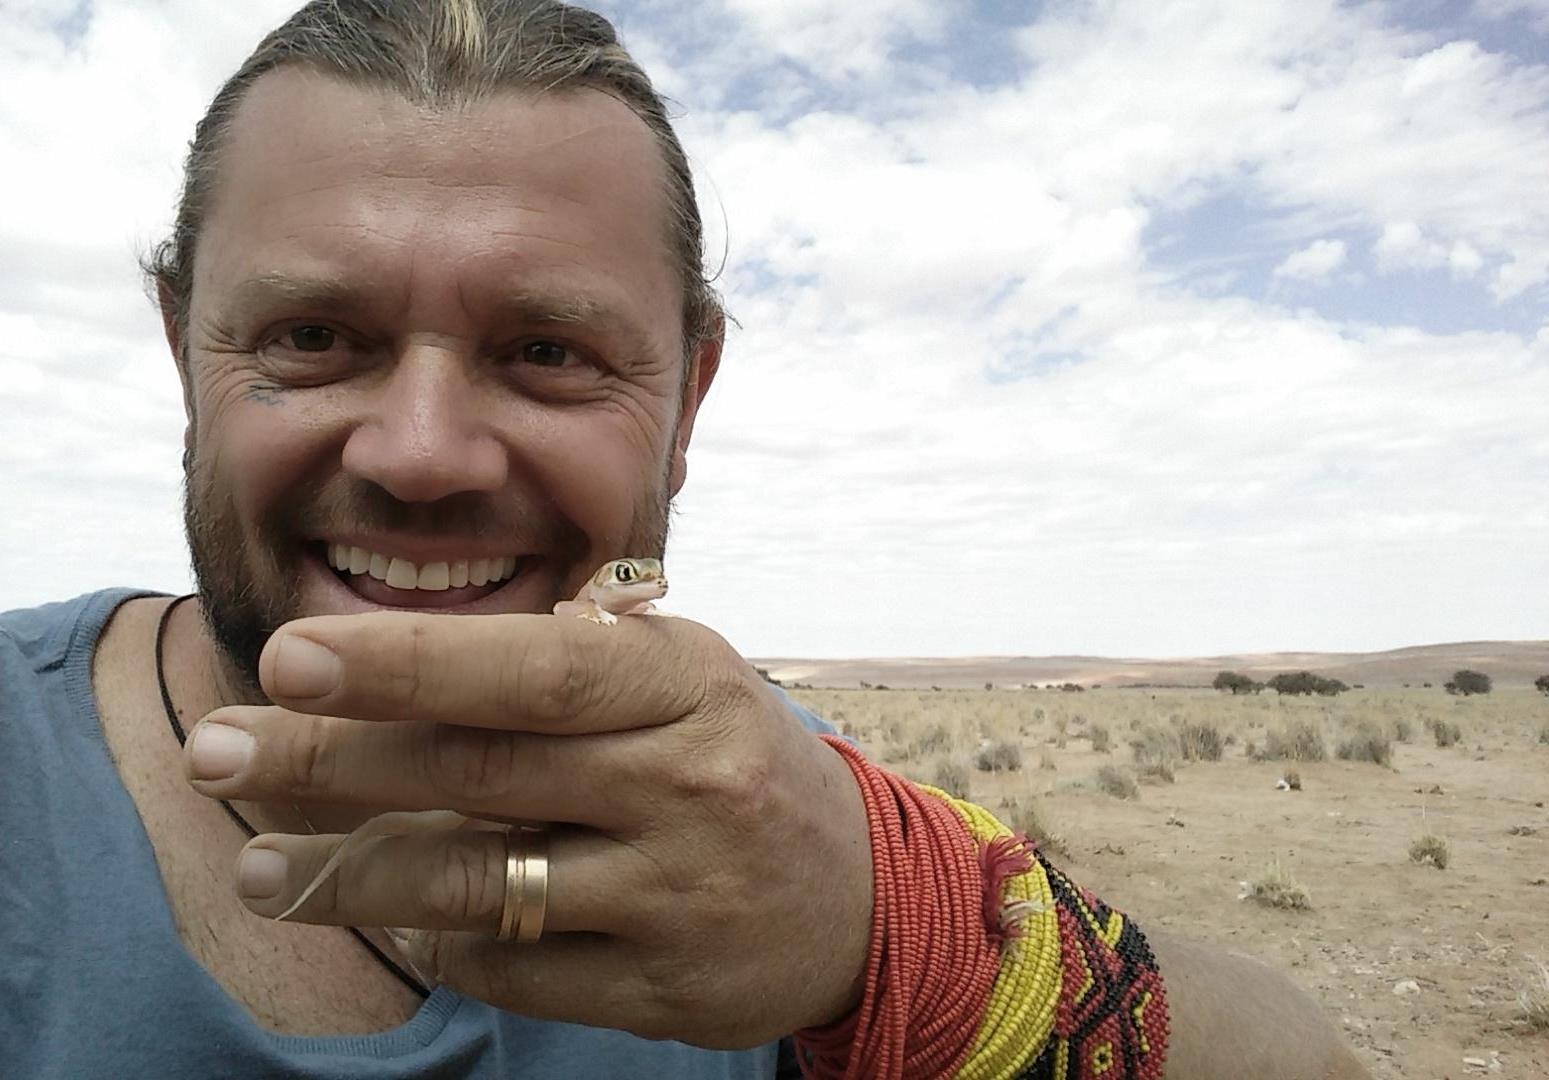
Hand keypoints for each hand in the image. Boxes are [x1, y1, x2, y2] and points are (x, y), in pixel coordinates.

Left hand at [184, 609, 873, 1048]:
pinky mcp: (661, 990)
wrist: (859, 895)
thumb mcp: (687, 678)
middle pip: (482, 772)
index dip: (406, 664)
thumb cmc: (735, 758)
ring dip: (352, 875)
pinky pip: (515, 971)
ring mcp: (676, 895)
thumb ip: (576, 655)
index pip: (534, 670)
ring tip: (262, 869)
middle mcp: (686, 785)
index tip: (288, 658)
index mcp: (688, 686)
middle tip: (217, 752)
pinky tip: (390, 919)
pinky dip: (437, 942)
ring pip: (480, 887)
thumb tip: (418, 652)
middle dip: (331, 762)